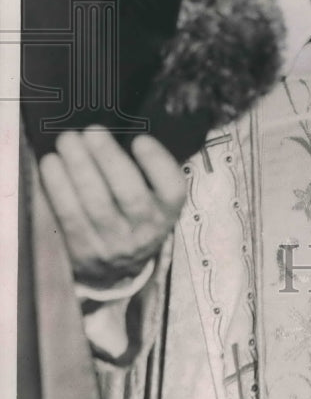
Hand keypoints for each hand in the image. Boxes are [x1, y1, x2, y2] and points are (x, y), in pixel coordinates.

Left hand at [39, 126, 186, 288]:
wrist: (118, 270)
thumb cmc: (136, 216)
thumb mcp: (155, 197)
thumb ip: (148, 169)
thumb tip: (120, 128)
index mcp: (169, 210)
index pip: (172, 187)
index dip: (157, 162)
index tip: (140, 139)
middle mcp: (146, 230)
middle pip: (129, 193)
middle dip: (108, 158)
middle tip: (91, 131)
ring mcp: (114, 243)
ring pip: (96, 204)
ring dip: (78, 168)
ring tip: (67, 141)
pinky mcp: (84, 251)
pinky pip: (69, 216)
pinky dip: (58, 188)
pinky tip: (51, 164)